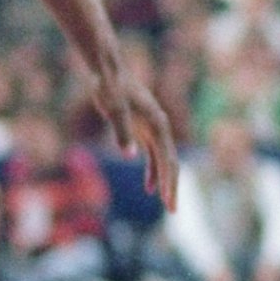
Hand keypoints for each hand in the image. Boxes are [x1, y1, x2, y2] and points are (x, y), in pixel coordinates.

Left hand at [77, 55, 178, 209]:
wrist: (107, 69)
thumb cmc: (109, 87)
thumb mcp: (112, 108)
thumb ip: (121, 132)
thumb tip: (129, 157)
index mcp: (157, 124)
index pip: (168, 160)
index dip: (169, 182)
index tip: (169, 203)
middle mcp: (160, 127)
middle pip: (171, 162)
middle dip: (172, 187)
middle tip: (173, 210)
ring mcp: (153, 128)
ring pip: (164, 160)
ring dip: (165, 181)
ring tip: (166, 203)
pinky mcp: (143, 128)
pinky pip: (153, 155)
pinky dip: (153, 171)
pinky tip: (149, 187)